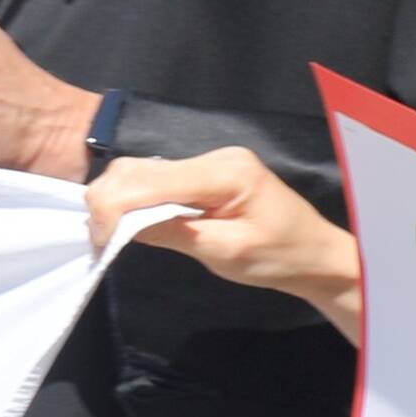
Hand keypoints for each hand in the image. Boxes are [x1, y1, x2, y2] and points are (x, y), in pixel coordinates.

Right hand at [86, 148, 361, 339]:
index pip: (152, 181)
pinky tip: (133, 225)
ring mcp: (210, 161)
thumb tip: (120, 226)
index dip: (115, 210)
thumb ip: (174, 233)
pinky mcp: (205, 173)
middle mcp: (216, 157)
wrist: (314, 255)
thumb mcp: (225, 253)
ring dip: (118, 203)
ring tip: (112, 237)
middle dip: (110, 205)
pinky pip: (157, 179)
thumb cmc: (280, 258)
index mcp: (226, 172)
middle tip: (102, 244)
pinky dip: (136, 201)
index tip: (101, 244)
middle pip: (138, 170)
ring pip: (140, 172)